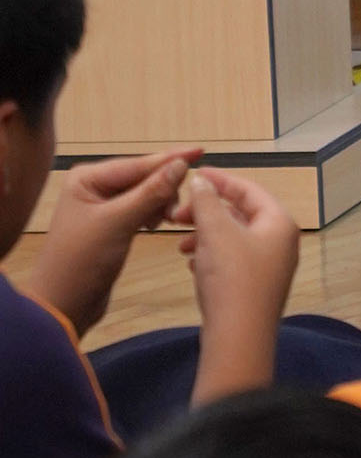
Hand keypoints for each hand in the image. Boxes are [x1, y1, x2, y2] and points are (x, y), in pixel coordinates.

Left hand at [19, 149, 201, 336]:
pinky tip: (156, 225)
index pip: (138, 163)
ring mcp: (103, 206)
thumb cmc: (82, 261)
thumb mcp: (118, 223)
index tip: (200, 151)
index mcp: (88, 178)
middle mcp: (95, 186)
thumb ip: (151, 192)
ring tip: (166, 221)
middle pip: (143, 176)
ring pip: (145, 193)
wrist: (62, 307)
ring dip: (159, 203)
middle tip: (176, 211)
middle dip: (163, 188)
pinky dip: (152, 214)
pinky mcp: (111, 225)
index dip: (170, 158)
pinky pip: (140, 209)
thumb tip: (181, 164)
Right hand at [177, 169, 299, 402]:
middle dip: (208, 212)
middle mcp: (281, 243)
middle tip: (178, 216)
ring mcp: (270, 268)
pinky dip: (211, 257)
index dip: (220, 180)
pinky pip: (232, 262)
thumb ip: (207, 201)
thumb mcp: (216, 232)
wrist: (237, 338)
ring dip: (206, 236)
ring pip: (233, 239)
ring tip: (181, 245)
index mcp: (279, 223)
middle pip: (241, 214)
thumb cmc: (231, 278)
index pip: (249, 190)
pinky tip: (192, 265)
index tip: (194, 175)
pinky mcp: (255, 289)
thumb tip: (202, 181)